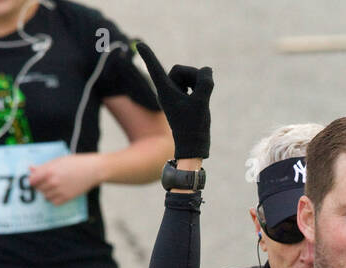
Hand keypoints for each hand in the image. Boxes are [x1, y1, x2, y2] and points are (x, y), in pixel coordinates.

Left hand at [27, 153, 105, 205]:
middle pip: (38, 189)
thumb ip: (43, 167)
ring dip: (47, 192)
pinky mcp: (66, 198)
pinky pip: (54, 202)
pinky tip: (59, 193)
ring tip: (55, 186)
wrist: (92, 170)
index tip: (35, 180)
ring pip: (45, 196)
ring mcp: (59, 191)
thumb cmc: (76, 163)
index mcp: (49, 171)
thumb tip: (31, 169)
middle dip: (40, 185)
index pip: (32, 180)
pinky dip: (54, 199)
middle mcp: (53, 182)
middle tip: (48, 181)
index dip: (32, 180)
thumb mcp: (58, 161)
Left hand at [133, 41, 212, 158]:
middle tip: (197, 94)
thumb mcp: (202, 101)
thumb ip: (205, 81)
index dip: (148, 55)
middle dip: (192, 77)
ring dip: (197, 84)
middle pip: (180, 70)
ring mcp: (174, 94)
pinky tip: (198, 101)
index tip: (139, 43)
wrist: (192, 146)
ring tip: (198, 101)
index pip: (155, 68)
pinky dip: (198, 89)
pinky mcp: (181, 98)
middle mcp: (167, 90)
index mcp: (165, 91)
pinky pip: (191, 83)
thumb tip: (206, 71)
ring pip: (188, 76)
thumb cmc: (194, 126)